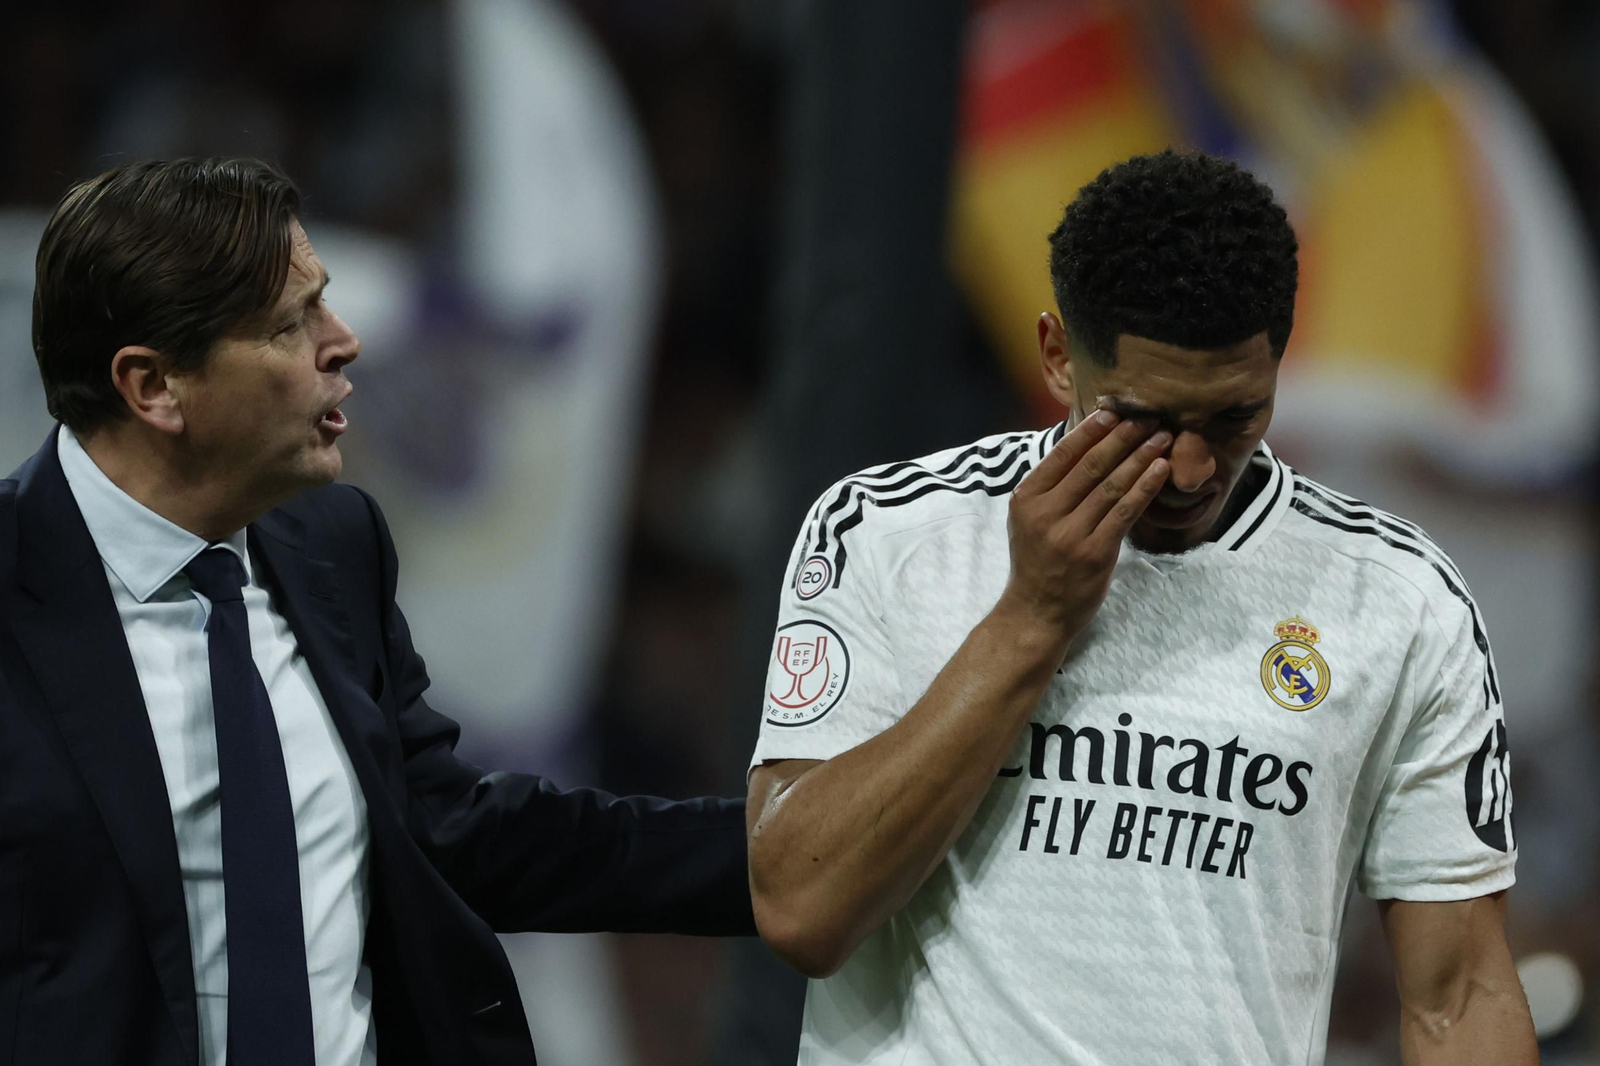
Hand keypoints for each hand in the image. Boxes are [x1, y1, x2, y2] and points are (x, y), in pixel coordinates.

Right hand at [996, 409, 1169, 642]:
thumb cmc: (1038, 561)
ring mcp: (1070, 534)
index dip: (1091, 430)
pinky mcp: (1095, 552)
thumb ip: (1052, 486)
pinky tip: (1160, 469)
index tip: (1116, 412)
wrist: (1037, 610)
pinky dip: (1144, 486)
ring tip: (1162, 437)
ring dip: (1140, 457)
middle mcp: (1045, 513)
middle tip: (1149, 417)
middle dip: (1123, 437)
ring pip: (1111, 485)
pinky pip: (1125, 512)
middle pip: (1090, 465)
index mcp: (1027, 498)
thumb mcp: (1030, 518)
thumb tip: (1087, 443)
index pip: (1062, 454)